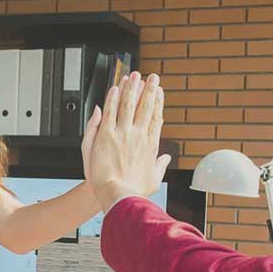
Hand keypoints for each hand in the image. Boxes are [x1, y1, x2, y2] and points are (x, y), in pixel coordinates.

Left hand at [84, 71, 171, 211]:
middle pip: (144, 107)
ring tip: (134, 76)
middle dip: (147, 89)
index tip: (159, 91)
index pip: (156, 117)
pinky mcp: (106, 136)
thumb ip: (160, 165)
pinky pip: (110, 113)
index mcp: (151, 145)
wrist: (116, 195)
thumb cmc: (133, 191)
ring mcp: (123, 134)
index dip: (157, 102)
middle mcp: (138, 136)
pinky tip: (115, 89)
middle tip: (150, 76)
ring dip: (131, 88)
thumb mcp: (154, 180)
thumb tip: (165, 156)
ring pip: (128, 105)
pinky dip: (112, 99)